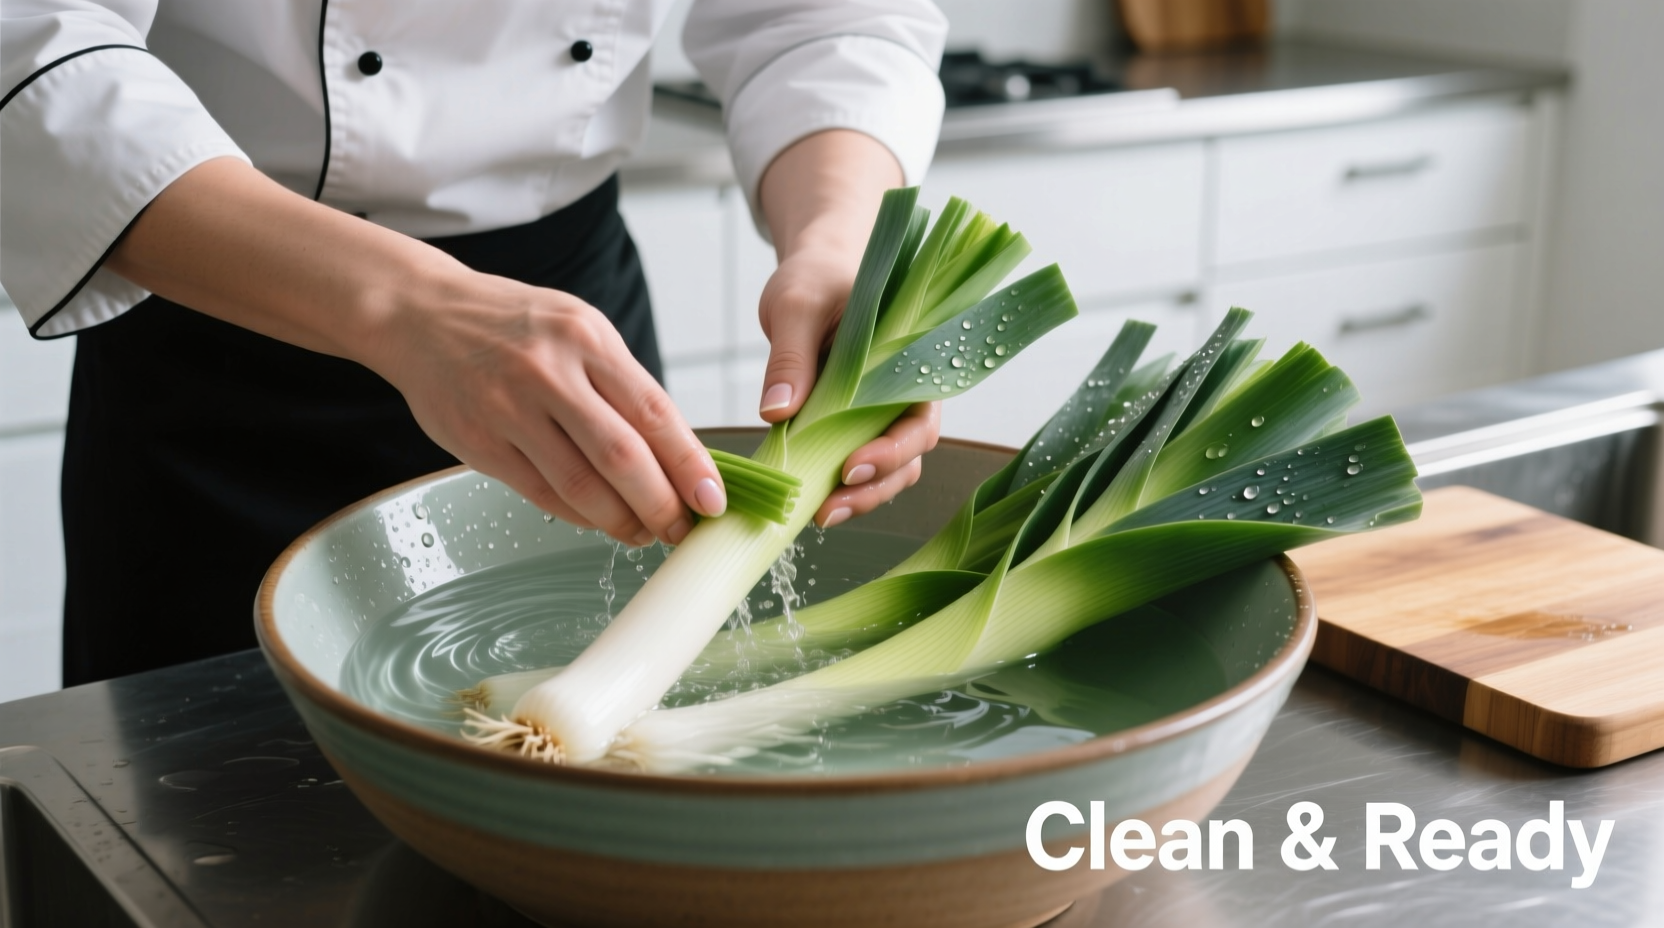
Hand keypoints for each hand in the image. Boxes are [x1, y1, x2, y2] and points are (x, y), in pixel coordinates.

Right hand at [375, 271, 725, 545]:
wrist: (418, 314)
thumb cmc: (513, 325)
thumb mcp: (577, 328)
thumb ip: (621, 384)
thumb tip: (676, 453)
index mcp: (586, 339)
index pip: (654, 412)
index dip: (690, 465)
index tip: (713, 499)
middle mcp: (549, 373)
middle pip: (622, 457)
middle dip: (662, 505)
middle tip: (683, 528)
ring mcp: (509, 410)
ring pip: (581, 486)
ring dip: (622, 521)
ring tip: (644, 532)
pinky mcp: (478, 443)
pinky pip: (541, 494)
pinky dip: (579, 515)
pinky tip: (600, 520)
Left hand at [755, 245, 940, 528]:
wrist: (811, 273)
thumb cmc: (815, 278)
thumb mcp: (796, 305)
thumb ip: (790, 356)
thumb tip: (776, 412)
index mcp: (909, 359)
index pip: (919, 418)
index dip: (893, 451)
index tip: (851, 468)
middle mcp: (904, 392)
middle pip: (910, 456)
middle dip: (875, 488)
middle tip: (829, 508)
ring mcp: (881, 412)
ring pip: (889, 471)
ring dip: (861, 499)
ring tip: (820, 516)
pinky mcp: (853, 425)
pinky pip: (857, 465)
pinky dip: (841, 488)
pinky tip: (812, 500)